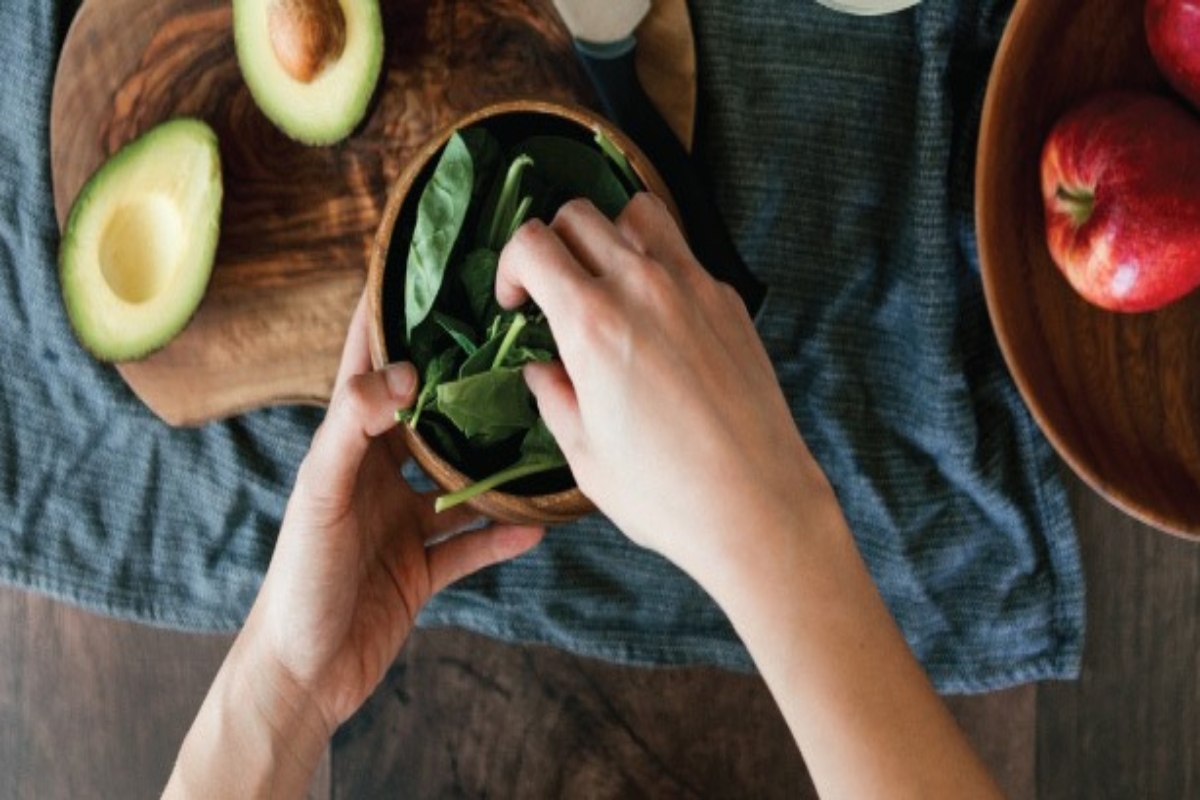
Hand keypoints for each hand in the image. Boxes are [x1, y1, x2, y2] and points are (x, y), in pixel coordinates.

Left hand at [246, 292, 543, 731]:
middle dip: (460, 386)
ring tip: (539, 434)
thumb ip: (354, 429)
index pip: (365, 370)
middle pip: (425, 421)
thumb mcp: (321, 494)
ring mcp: (401, 524)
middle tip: (507, 345)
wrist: (302, 675)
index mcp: (343, 450)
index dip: (388, 322)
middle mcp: (376, 479)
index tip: (426, 276)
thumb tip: (404, 373)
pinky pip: (472, 546)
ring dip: (494, 465)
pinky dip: (502, 536)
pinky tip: (539, 524)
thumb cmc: (298, 578)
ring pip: (458, 483)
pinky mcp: (421, 570)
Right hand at [497, 194, 830, 577]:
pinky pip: (684, 254)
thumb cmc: (666, 492)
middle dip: (552, 244)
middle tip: (551, 292)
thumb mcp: (585, 455)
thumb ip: (554, 397)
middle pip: (579, 214)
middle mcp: (643, 287)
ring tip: (607, 284)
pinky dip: (658, 264)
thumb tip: (541, 371)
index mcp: (592, 322)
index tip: (514, 303)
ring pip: (639, 213)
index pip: (533, 243)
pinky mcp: (729, 302)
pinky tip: (658, 318)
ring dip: (610, 235)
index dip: (510, 266)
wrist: (757, 506)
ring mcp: (693, 287)